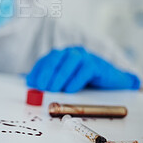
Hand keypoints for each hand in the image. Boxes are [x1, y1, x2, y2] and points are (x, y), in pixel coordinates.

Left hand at [26, 46, 140, 92]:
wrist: (111, 80)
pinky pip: (85, 70)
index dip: (37, 71)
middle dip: (47, 72)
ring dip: (60, 76)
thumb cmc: (84, 79)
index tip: (32, 83)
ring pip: (70, 62)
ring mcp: (85, 57)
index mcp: (62, 54)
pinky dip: (75, 80)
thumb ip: (49, 80)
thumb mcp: (65, 80)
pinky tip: (69, 89)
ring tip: (54, 90)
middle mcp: (72, 52)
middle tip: (41, 86)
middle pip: (56, 58)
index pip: (46, 59)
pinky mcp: (97, 65)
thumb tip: (31, 83)